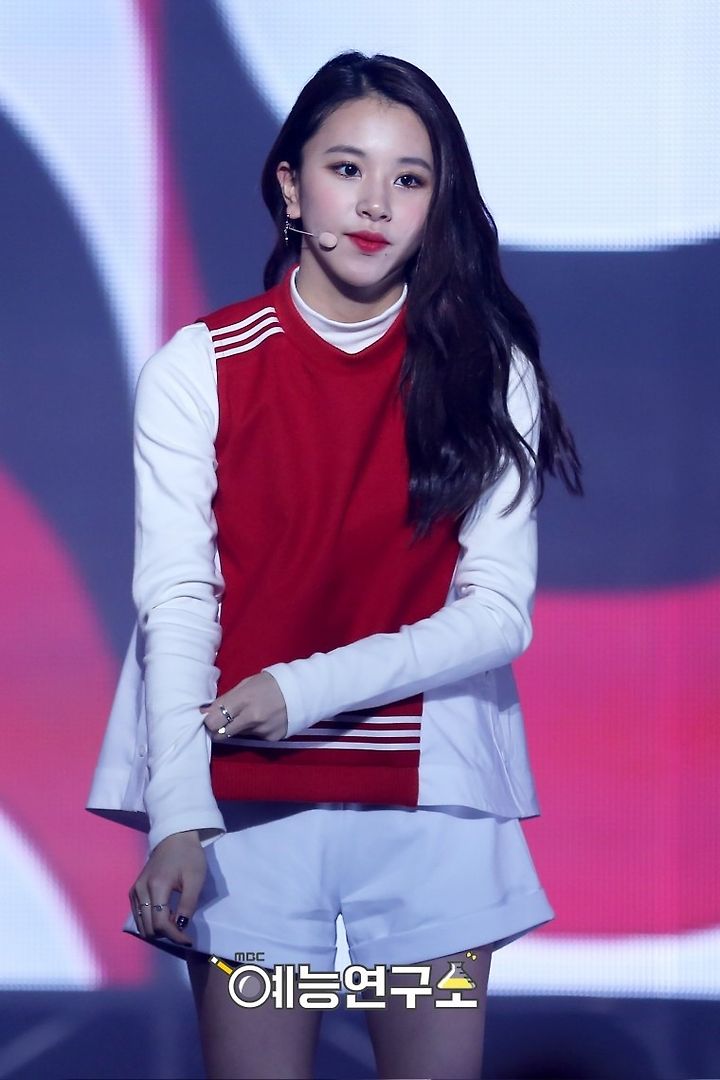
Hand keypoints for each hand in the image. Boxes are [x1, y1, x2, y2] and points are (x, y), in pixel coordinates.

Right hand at [130, 830, 205, 945]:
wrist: (174, 837)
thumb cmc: (188, 856)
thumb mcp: (195, 879)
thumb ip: (187, 904)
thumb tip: (180, 927)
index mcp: (156, 886)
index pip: (160, 923)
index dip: (175, 936)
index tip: (189, 940)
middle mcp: (140, 891)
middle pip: (148, 928)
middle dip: (167, 935)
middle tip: (183, 931)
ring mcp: (134, 891)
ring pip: (141, 925)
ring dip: (158, 930)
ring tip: (175, 923)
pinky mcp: (133, 891)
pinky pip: (138, 916)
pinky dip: (150, 923)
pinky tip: (165, 917)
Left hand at [200, 671, 288, 741]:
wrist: (303, 690)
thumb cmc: (271, 683)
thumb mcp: (246, 684)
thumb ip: (225, 699)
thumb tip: (204, 712)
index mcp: (244, 699)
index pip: (213, 721)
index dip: (208, 720)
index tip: (209, 717)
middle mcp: (252, 718)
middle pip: (220, 735)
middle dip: (217, 729)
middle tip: (221, 721)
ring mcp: (263, 730)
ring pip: (237, 735)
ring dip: (238, 727)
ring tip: (251, 713)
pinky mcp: (272, 739)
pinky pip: (254, 737)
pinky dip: (254, 730)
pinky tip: (264, 719)